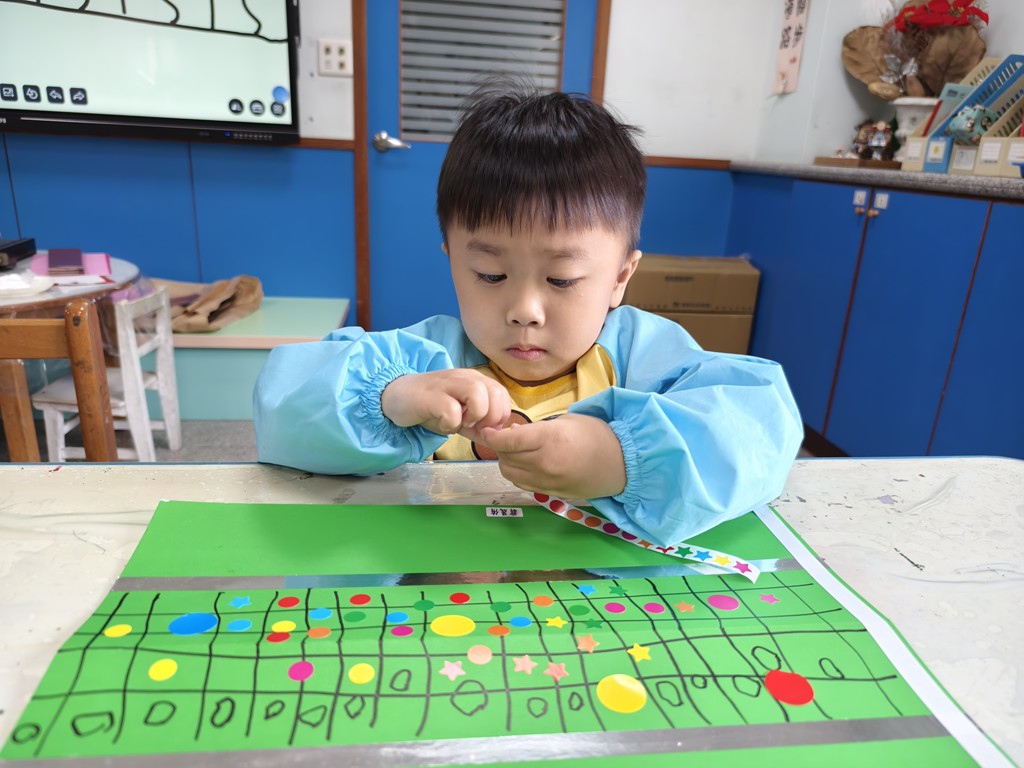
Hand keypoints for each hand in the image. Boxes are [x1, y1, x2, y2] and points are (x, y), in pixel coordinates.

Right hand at [381, 369, 510, 435]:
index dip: (499, 415)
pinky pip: (452, 411)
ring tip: (460, 423)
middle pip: (495, 393)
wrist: (395, 396)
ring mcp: (447, 384)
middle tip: (473, 427)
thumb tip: (497, 438)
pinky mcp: (431, 396)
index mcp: (474, 379)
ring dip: (474, 416)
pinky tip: (442, 424)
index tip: (484, 427)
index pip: (502, 394)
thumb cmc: (430, 406)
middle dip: (490, 417)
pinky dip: (451, 424)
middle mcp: (464, 377)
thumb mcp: (459, 415)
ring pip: (478, 395)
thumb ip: (478, 424)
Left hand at [473, 414, 625, 499]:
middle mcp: (544, 464)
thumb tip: (515, 432)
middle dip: (499, 447)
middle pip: (505, 458)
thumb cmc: (598, 435)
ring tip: (515, 451)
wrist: (622, 465)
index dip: (492, 435)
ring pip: (510, 474)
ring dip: (506, 461)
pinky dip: (518, 474)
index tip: (487, 429)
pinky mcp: (551, 494)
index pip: (507, 441)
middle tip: (504, 436)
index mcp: (549, 440)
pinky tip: (526, 464)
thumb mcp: (568, 420)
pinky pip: (522, 484)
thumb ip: (539, 428)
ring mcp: (547, 482)